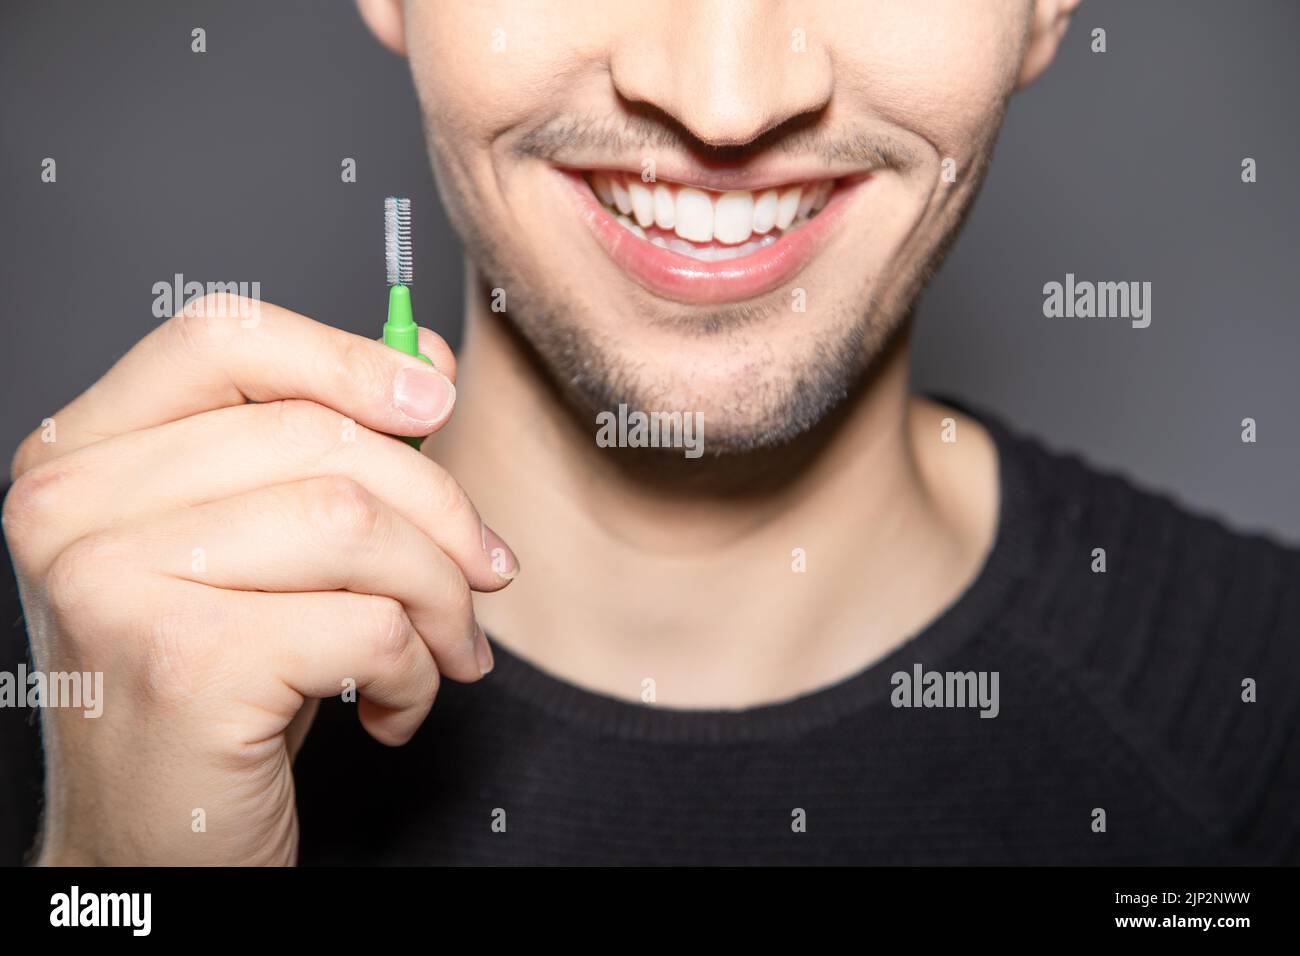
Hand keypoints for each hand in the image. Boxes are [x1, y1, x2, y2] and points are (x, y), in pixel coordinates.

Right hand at [2, 293, 516, 864]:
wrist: (155, 843)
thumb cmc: (215, 689)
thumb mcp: (267, 552)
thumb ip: (332, 445)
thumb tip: (428, 365)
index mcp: (83, 455)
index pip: (221, 338)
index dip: (348, 358)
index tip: (435, 403)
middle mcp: (73, 508)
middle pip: (316, 436)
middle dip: (440, 510)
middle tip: (485, 571)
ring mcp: (115, 584)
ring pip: (354, 524)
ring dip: (442, 597)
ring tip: (449, 649)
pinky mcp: (186, 665)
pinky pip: (369, 624)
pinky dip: (417, 672)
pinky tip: (394, 710)